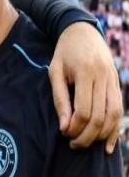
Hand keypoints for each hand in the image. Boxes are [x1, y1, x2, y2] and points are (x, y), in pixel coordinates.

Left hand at [49, 22, 122, 153]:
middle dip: (87, 135)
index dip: (75, 126)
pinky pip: (120, 110)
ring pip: (113, 116)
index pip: (83, 110)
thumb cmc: (64, 53)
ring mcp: (114, 81)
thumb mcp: (55, 71)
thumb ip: (59, 98)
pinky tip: (107, 145)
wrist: (82, 31)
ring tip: (86, 144)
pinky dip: (115, 129)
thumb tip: (65, 127)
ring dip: (101, 135)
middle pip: (100, 116)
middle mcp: (104, 77)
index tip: (64, 133)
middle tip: (73, 144)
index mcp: (85, 72)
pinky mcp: (117, 84)